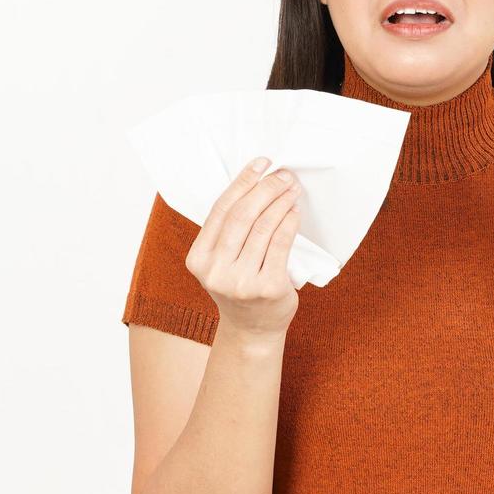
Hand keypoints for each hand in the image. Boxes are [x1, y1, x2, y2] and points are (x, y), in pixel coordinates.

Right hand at [185, 156, 303, 338]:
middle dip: (265, 189)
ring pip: (263, 228)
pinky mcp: (269, 289)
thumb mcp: (221, 261)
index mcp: (198, 260)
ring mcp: (242, 283)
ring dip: (280, 202)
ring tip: (292, 189)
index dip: (242, 182)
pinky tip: (294, 211)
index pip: (221, 210)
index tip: (261, 163)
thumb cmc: (240, 286)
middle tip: (283, 175)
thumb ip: (228, 230)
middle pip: (242, 216)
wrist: (253, 330)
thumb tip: (256, 181)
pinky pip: (281, 245)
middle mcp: (216, 272)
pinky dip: (289, 223)